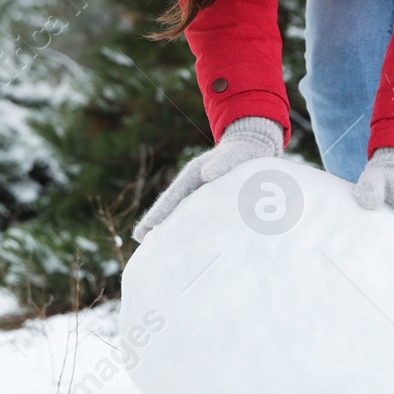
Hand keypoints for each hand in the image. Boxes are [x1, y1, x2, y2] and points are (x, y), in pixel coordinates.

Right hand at [132, 116, 283, 242]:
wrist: (254, 148)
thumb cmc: (243, 152)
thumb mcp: (234, 154)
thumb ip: (223, 163)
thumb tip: (207, 174)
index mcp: (193, 175)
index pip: (172, 197)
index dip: (159, 212)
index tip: (146, 227)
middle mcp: (193, 186)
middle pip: (171, 207)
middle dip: (155, 222)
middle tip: (139, 238)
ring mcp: (201, 193)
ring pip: (181, 213)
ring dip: (170, 227)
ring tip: (155, 245)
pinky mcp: (213, 200)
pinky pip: (197, 217)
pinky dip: (188, 228)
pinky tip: (187, 242)